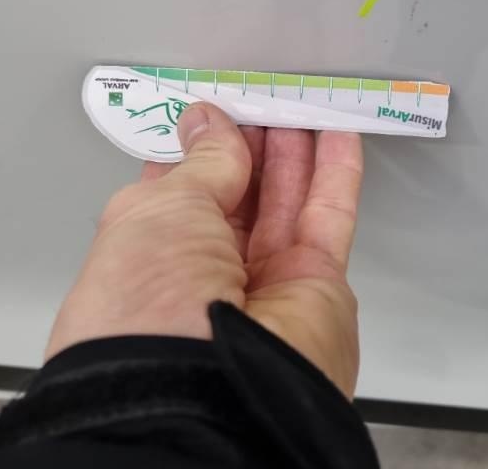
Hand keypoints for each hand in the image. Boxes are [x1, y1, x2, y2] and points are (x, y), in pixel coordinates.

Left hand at [46, 103, 363, 396]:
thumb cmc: (148, 306)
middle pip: (238, 196)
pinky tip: (339, 136)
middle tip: (264, 99)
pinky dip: (337, 176)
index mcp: (151, 257)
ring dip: (294, 153)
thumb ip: (201, 162)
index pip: (180, 191)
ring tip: (301, 105)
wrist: (205, 387)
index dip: (198, 147)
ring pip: (286, 204)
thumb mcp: (161, 211)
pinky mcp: (315, 287)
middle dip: (250, 146)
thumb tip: (211, 122)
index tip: (215, 108)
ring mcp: (264, 282)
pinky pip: (329, 220)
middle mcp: (206, 274)